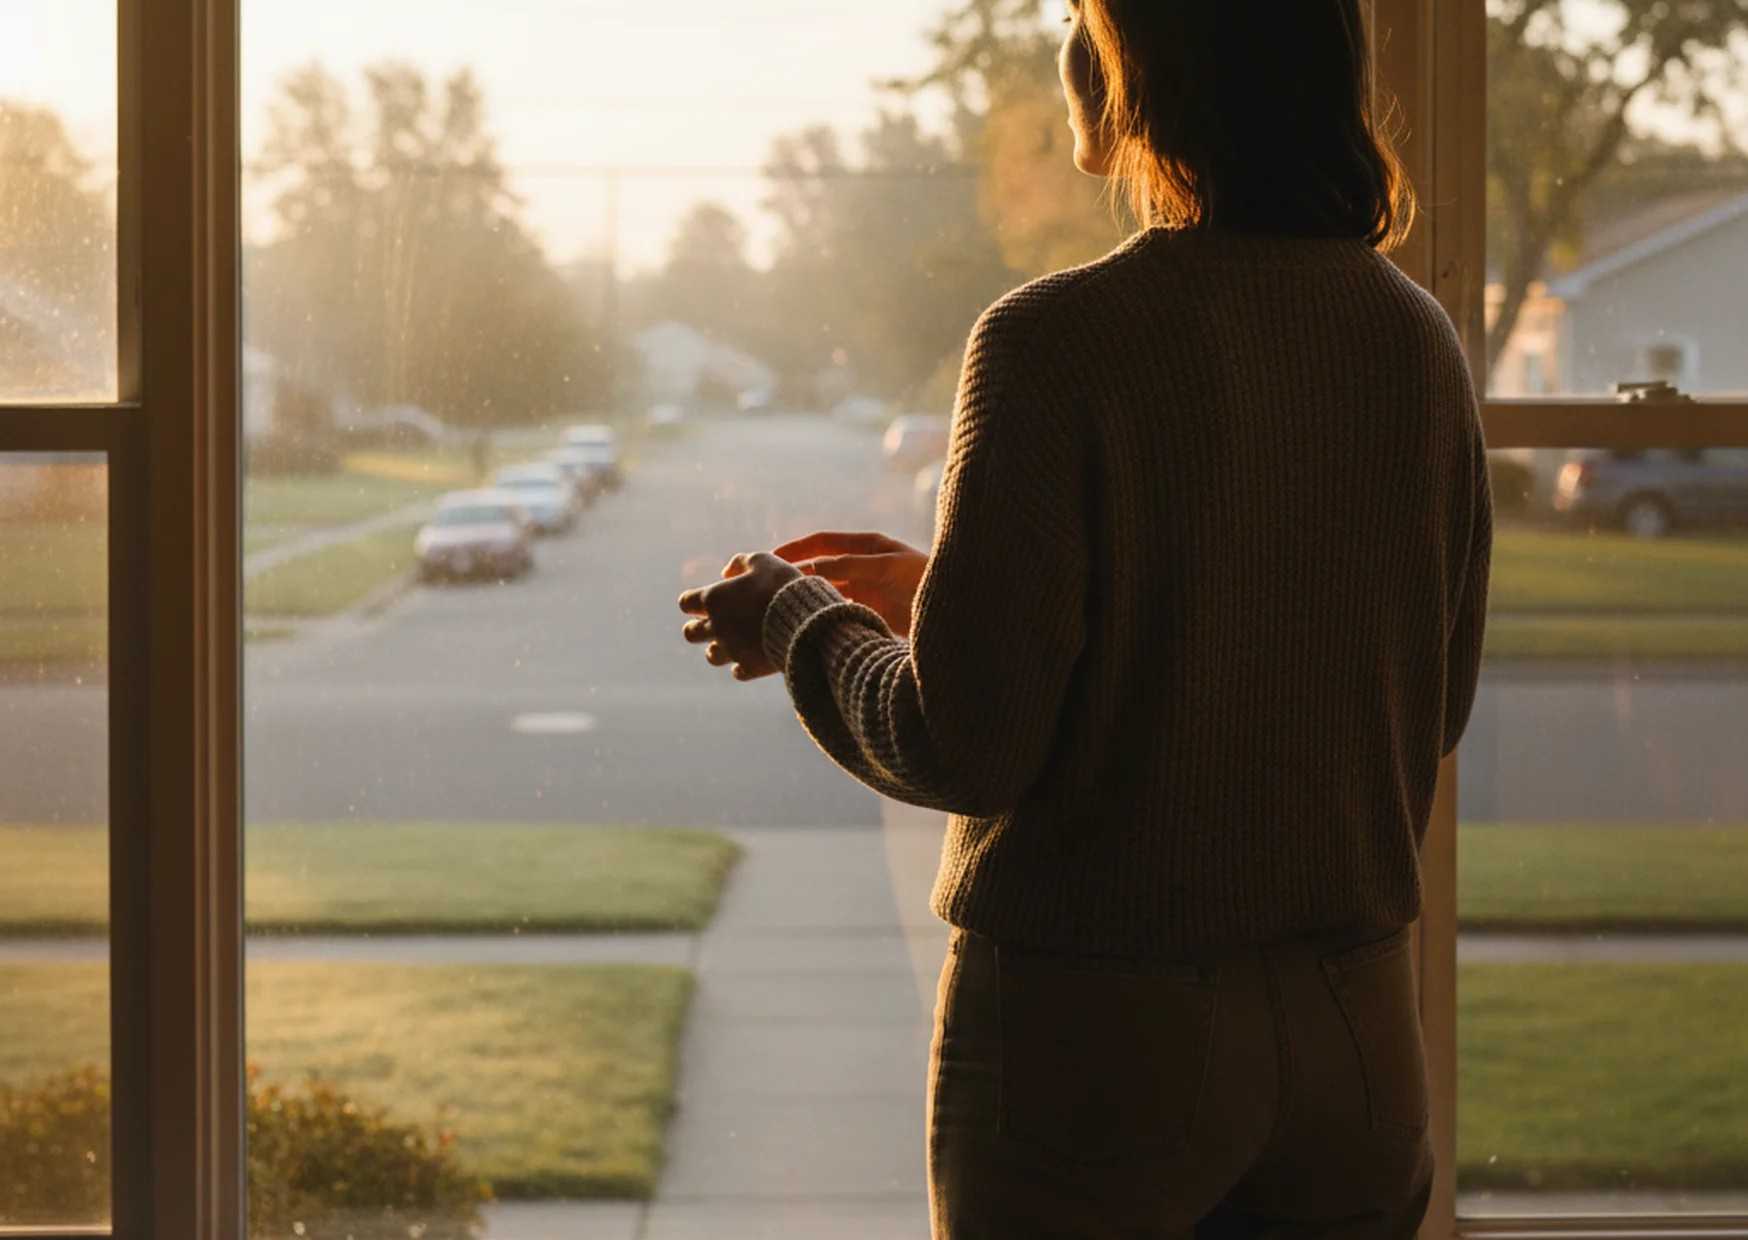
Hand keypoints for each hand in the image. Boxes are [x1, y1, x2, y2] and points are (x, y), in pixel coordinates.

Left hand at [678, 551, 801, 681]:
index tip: (707, 600)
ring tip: (733, 642)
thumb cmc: (781, 585)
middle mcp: (717, 627)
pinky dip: (742, 664)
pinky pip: (737, 671)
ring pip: (711, 656)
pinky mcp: (749, 667)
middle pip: (690, 633)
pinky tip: (752, 656)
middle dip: (698, 628)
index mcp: (715, 599)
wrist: (803, 621)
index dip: (694, 601)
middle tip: (714, 623)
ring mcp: (731, 650)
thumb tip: (725, 572)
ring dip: (718, 648)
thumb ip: (740, 563)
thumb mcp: (762, 561)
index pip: (686, 602)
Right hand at [773, 530, 928, 637]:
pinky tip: (810, 625)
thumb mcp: (889, 567)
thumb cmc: (928, 580)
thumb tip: (813, 567)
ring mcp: (866, 590)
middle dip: (795, 575)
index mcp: (868, 546)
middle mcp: (863, 566)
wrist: (957, 610)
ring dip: (809, 598)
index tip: (771, 557)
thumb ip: (852, 565)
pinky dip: (825, 616)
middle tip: (766, 588)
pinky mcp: (871, 613)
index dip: (796, 548)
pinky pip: (840, 611)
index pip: (822, 542)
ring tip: (782, 609)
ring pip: (828, 592)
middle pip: (820, 567)